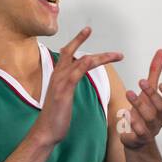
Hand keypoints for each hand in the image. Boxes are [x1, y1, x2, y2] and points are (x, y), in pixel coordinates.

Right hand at [36, 26, 122, 146]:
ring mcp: (60, 81)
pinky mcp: (64, 90)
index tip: (85, 32)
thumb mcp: (62, 101)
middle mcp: (57, 75)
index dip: (75, 42)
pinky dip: (87, 64)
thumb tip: (70, 89)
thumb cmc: (54, 120)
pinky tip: (96, 60)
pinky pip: (77, 72)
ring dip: (101, 56)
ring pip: (81, 60)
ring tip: (116, 54)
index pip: (66, 55)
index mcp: (57, 78)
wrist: (45, 132)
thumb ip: (66, 91)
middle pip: (69, 51)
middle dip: (79, 39)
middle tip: (89, 28)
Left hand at [119, 49, 161, 149]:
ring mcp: (151, 130)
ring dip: (138, 104)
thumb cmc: (144, 111)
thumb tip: (161, 51)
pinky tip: (124, 113)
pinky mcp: (140, 138)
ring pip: (148, 118)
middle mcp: (160, 119)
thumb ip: (155, 72)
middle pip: (160, 108)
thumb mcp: (149, 91)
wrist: (137, 138)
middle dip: (151, 94)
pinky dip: (131, 123)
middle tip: (141, 81)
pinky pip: (138, 132)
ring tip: (128, 92)